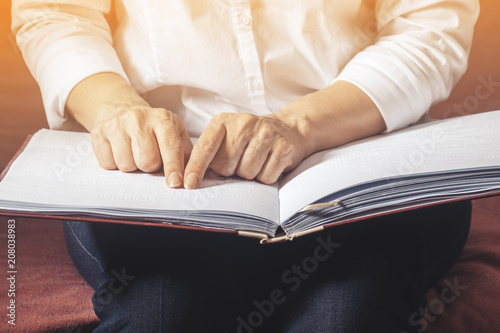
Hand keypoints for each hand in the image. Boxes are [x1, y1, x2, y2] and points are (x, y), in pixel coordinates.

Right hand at [91, 106, 192, 187]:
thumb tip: (190, 177)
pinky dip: (115, 165)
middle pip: (147, 161)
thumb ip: (185, 155)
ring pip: (127, 165)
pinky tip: (120, 152)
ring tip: (135, 154)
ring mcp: (117, 124)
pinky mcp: (99, 133)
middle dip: (150, 167)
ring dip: (133, 167)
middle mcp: (139, 118)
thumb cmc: (155, 130)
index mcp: (163, 119)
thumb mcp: (176, 135)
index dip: (173, 167)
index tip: (175, 183)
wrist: (124, 112)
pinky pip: (108, 164)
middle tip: (150, 158)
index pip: (171, 147)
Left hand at [183, 112, 311, 188]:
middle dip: (230, 171)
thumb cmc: (248, 139)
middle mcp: (243, 123)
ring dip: (249, 174)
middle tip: (239, 161)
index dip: (196, 167)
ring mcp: (265, 133)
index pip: (205, 147)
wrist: (286, 128)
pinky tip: (267, 163)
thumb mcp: (225, 137)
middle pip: (226, 166)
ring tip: (254, 161)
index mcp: (222, 122)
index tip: (188, 184)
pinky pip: (266, 176)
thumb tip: (193, 179)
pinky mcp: (283, 146)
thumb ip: (210, 154)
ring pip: (247, 172)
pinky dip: (266, 176)